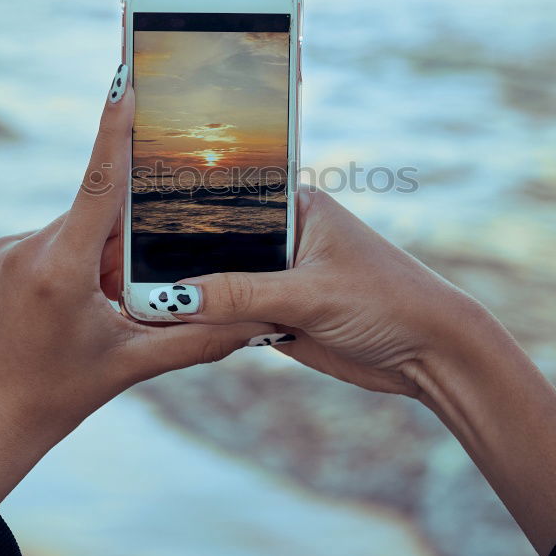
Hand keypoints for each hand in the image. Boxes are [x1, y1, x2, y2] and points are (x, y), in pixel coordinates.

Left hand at [0, 65, 262, 504]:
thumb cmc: (56, 397)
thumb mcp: (133, 367)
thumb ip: (198, 338)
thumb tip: (255, 321)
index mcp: (61, 268)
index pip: (100, 181)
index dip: (118, 128)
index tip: (128, 80)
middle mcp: (27, 247)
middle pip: (99, 215)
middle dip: (129, 244)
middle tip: (132, 294)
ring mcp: (6, 251)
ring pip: (78, 230)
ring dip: (102, 259)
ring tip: (102, 314)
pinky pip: (54, 243)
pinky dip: (78, 264)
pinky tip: (79, 311)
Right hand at [150, 187, 483, 398]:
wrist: (431, 355)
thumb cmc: (387, 301)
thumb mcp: (310, 295)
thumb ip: (241, 294)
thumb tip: (175, 298)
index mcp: (296, 206)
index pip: (227, 200)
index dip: (182, 214)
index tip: (135, 226)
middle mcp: (284, 235)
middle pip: (217, 244)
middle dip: (180, 262)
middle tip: (124, 272)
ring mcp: (281, 276)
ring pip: (221, 283)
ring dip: (194, 298)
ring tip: (139, 302)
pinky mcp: (281, 314)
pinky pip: (234, 316)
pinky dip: (212, 324)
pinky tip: (175, 328)